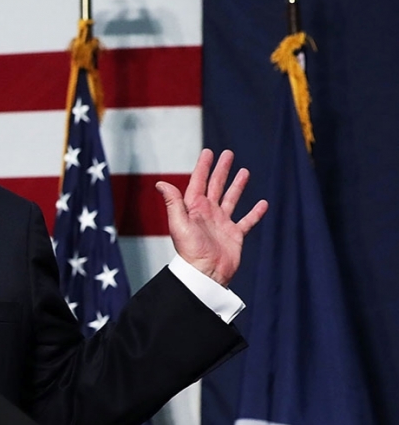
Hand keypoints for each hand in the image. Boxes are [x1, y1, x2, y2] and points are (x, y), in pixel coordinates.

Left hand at [155, 149, 267, 285]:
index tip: (208, 152)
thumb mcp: (179, 224)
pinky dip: (255, 213)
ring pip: (231, 199)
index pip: (199, 182)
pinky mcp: (235, 235)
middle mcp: (208, 213)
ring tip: (244, 171)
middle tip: (228, 154)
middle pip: (216, 186)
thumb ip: (173, 202)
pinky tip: (263, 203)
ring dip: (237, 186)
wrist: (206, 273)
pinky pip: (247, 221)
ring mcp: (222, 223)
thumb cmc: (190, 251)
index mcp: (194, 208)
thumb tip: (160, 183)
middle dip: (221, 170)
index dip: (203, 167)